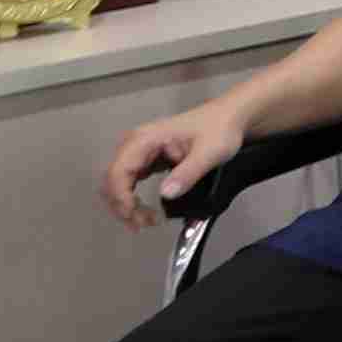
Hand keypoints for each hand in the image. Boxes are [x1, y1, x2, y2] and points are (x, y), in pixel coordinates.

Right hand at [103, 99, 247, 229]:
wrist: (229, 116)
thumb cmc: (219, 130)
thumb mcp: (209, 153)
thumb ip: (188, 173)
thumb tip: (166, 194)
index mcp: (144, 139)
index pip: (118, 172)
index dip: (121, 197)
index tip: (135, 216)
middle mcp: (135, 144)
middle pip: (113, 180)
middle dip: (122, 205)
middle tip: (143, 224)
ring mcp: (139, 152)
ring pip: (119, 183)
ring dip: (126, 204)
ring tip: (145, 221)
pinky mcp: (147, 159)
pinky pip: (130, 182)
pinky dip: (133, 198)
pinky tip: (145, 211)